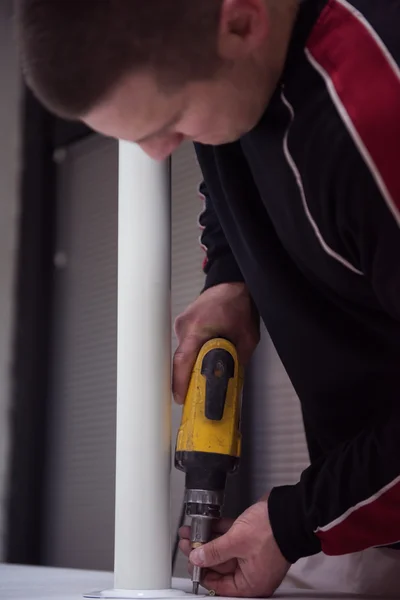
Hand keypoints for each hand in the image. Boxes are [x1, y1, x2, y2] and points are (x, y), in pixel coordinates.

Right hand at [173, 282, 258, 403]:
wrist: (232, 283)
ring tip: (204, 376)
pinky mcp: (184, 324)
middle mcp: (185, 326)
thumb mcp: (247, 337)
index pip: (183, 360)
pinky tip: (204, 359)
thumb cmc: (238, 304)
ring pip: (183, 353)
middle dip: (188, 378)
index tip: (181, 398)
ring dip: (192, 365)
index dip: (180, 382)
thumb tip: (231, 381)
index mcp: (198, 328)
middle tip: (195, 395)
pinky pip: (185, 345)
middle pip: (181, 360)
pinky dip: (194, 355)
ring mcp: (182, 324)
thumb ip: (238, 360)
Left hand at [179, 496, 289, 596]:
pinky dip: (219, 531)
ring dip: (207, 539)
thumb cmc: (272, 532)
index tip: (190, 563)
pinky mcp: (252, 538)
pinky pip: (232, 538)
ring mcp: (252, 554)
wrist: (288, 510)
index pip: (221, 585)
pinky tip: (206, 525)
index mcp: (252, 583)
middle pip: (220, 565)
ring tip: (191, 532)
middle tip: (187, 543)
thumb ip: (214, 552)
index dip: (202, 574)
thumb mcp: (236, 543)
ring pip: (224, 549)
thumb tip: (197, 558)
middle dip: (201, 552)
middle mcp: (252, 571)